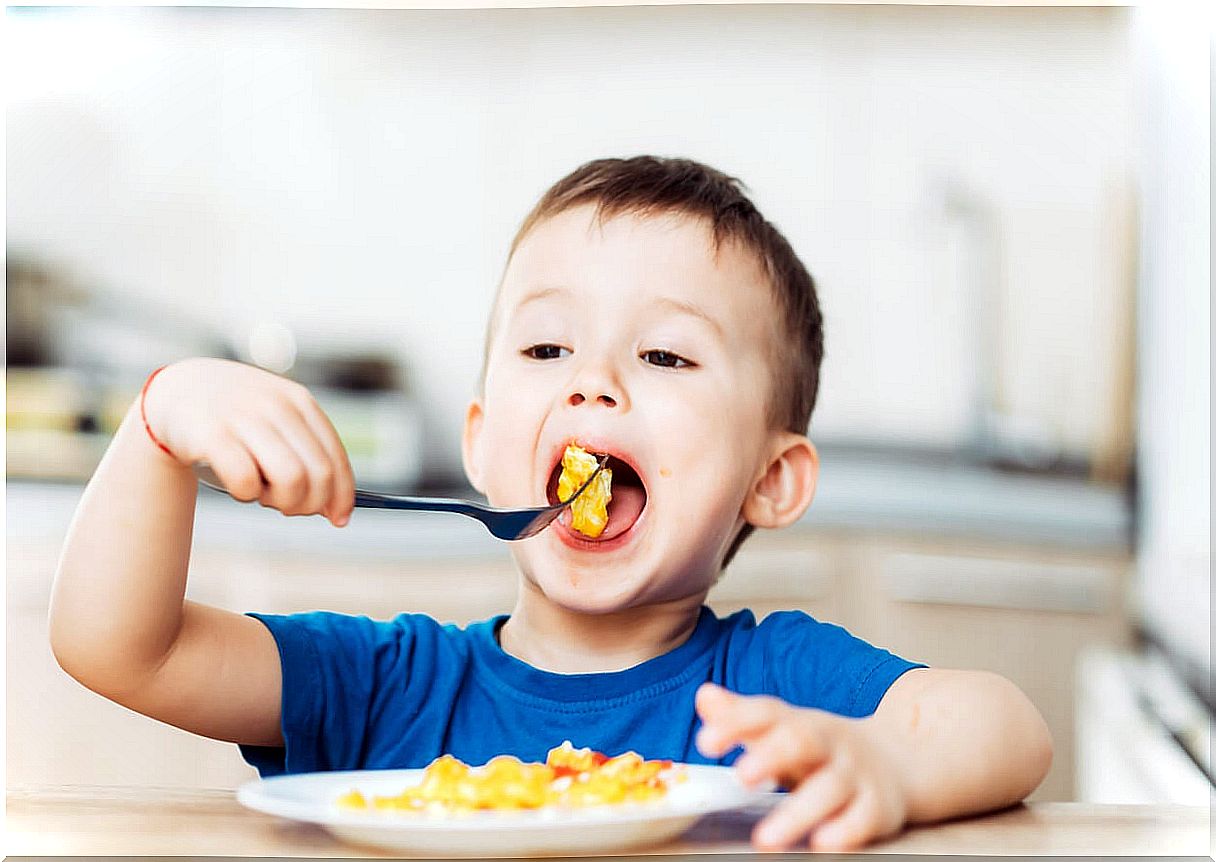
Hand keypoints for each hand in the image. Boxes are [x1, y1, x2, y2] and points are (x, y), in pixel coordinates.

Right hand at [142, 358, 355, 526]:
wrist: (177, 390)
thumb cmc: (236, 418)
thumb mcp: (276, 422)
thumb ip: (306, 455)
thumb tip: (334, 508)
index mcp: (300, 402)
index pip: (336, 458)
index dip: (342, 496)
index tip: (339, 519)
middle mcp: (277, 406)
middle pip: (319, 475)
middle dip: (310, 504)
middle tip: (289, 507)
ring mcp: (245, 417)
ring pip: (291, 480)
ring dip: (281, 502)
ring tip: (263, 495)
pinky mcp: (212, 434)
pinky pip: (247, 482)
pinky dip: (247, 495)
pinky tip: (239, 487)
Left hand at [695, 682, 907, 851]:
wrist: (899, 760)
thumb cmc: (822, 749)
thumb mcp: (785, 728)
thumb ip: (742, 717)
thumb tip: (705, 696)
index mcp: (799, 722)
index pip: (766, 714)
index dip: (735, 723)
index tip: (705, 742)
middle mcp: (828, 744)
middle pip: (802, 741)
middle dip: (771, 755)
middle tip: (742, 776)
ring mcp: (855, 774)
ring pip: (830, 788)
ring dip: (798, 812)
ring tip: (765, 838)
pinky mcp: (877, 807)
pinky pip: (863, 818)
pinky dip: (845, 831)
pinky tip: (822, 843)